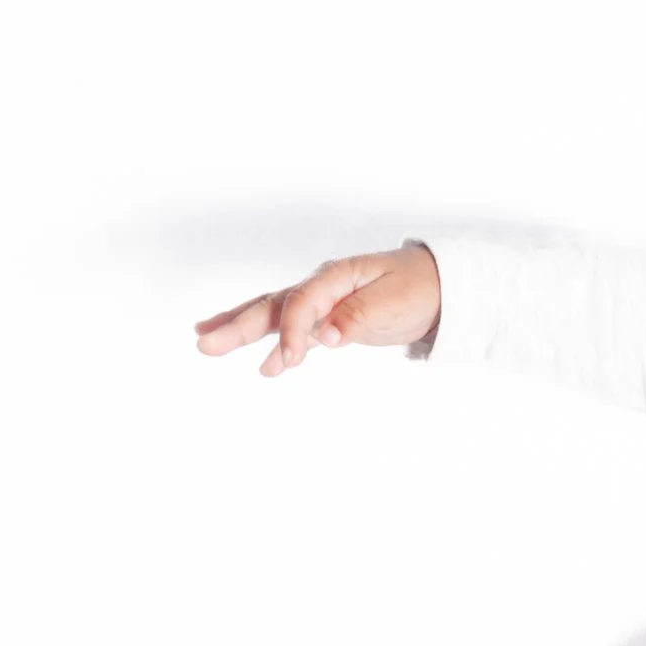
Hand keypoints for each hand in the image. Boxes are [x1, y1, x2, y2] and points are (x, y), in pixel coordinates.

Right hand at [192, 243, 441, 376]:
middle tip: (203, 343)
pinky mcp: (332, 321)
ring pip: (276, 316)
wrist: (441, 286)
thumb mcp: (394, 301)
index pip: (301, 303)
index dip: (290, 332)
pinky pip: (297, 333)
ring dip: (243, 330)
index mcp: (336, 276)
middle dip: (237, 324)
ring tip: (206, 342)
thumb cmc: (420, 288)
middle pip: (273, 306)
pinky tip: (265, 368)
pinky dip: (278, 348)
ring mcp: (324, 303)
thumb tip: (325, 337)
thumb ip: (358, 316)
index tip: (288, 363)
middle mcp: (323, 287)